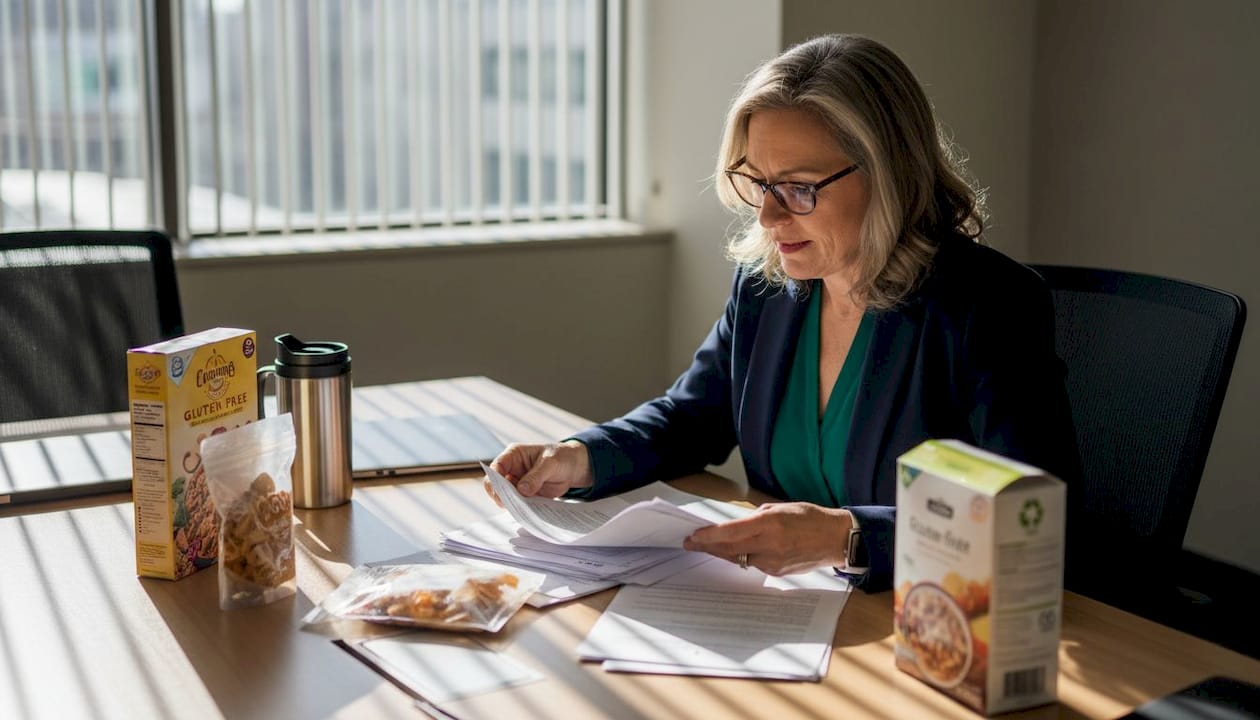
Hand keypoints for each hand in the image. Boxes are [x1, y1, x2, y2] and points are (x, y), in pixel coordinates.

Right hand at [484, 440, 593, 504]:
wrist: (573, 467)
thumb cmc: (561, 457)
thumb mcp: (550, 463)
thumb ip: (536, 476)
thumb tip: (522, 490)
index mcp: (514, 455)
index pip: (496, 467)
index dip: (494, 479)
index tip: (501, 492)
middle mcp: (512, 469)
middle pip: (495, 484)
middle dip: (499, 495)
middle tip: (509, 505)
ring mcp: (517, 483)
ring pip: (505, 496)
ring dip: (510, 504)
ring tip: (521, 509)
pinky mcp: (525, 495)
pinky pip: (518, 503)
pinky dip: (520, 509)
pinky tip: (527, 512)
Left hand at [682, 502, 852, 575]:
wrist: (836, 540)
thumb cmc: (811, 518)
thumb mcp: (782, 508)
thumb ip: (757, 517)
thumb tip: (737, 526)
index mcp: (770, 524)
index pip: (730, 532)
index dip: (709, 536)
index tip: (694, 535)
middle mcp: (770, 545)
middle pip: (729, 549)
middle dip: (708, 546)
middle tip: (691, 543)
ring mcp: (773, 562)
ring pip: (739, 558)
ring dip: (723, 552)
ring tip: (708, 546)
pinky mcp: (777, 572)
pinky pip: (753, 564)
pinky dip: (743, 557)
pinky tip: (736, 551)